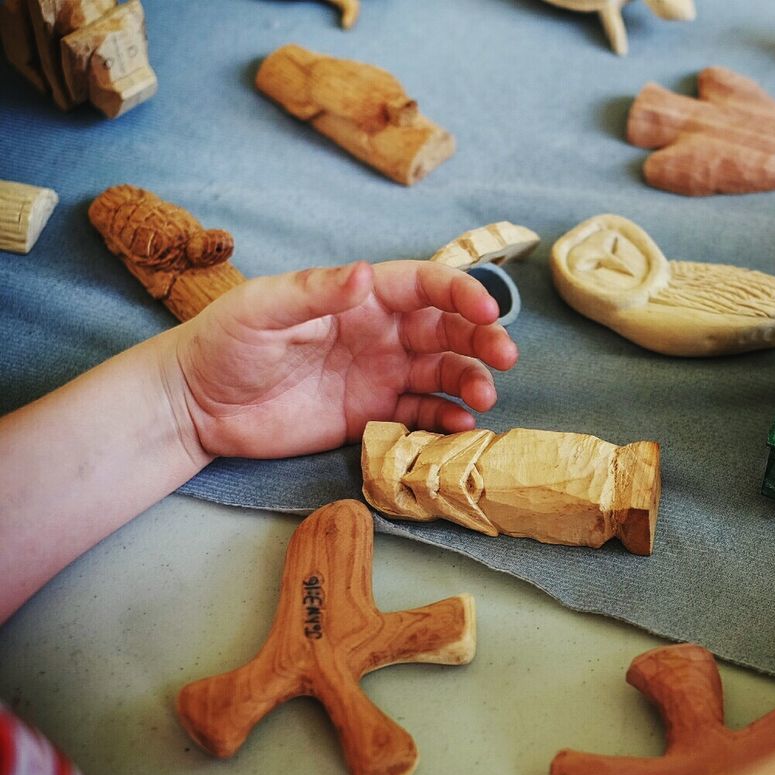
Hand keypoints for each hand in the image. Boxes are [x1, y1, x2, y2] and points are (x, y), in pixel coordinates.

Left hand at [168, 261, 518, 459]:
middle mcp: (381, 333)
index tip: (486, 311)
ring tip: (483, 398)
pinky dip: (445, 418)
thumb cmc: (224, 343)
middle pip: (448, 329)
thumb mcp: (262, 308)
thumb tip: (364, 275)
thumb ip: (315, 292)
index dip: (461, 293)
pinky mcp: (371, 414)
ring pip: (444, 372)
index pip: (424, 285)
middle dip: (482, 339)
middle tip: (504, 357)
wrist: (196, 405)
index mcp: (361, 298)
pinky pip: (421, 413)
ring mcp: (380, 375)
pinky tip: (459, 425)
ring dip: (471, 380)